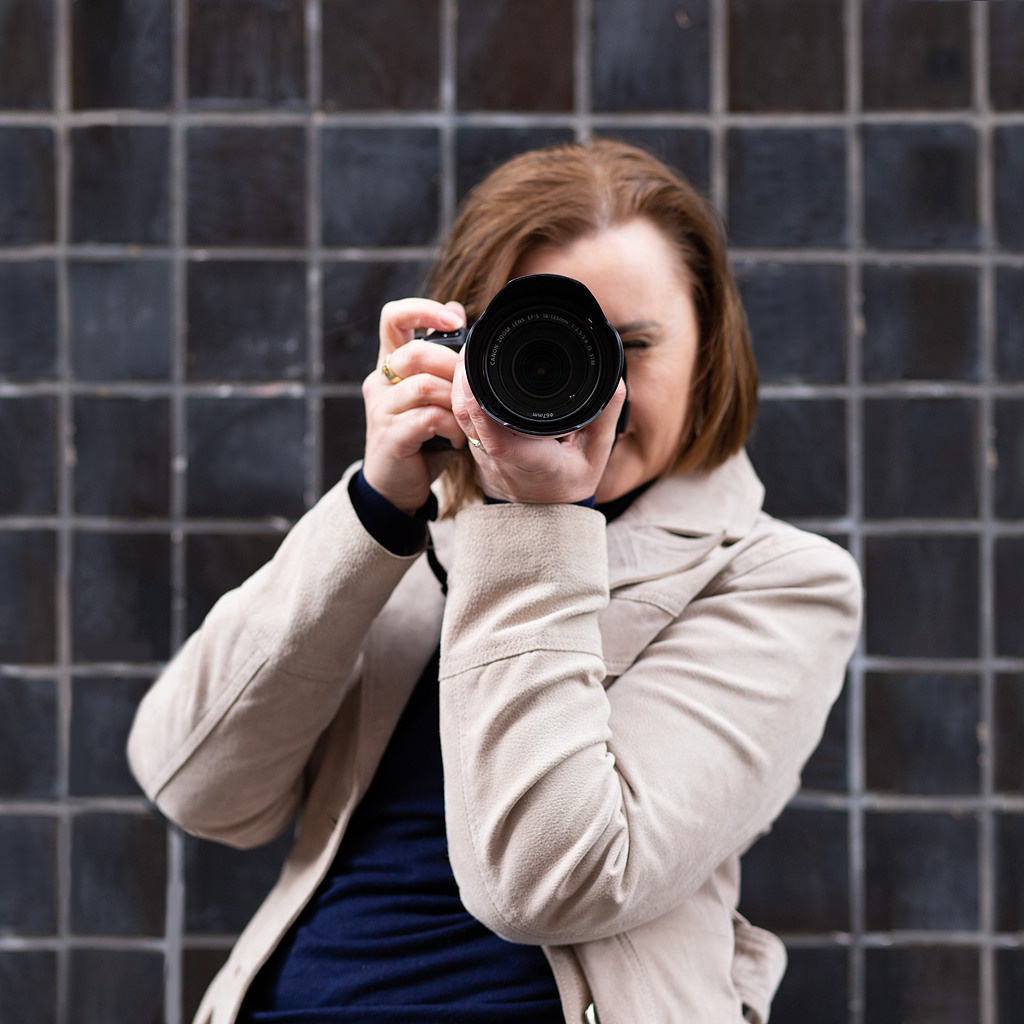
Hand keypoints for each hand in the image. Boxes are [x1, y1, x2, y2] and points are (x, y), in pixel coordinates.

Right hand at [361, 298, 466, 513]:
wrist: (396, 486)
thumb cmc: (421, 437)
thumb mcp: (434, 393)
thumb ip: (442, 357)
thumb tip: (455, 309)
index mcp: (390, 365)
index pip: (393, 317)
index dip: (423, 310)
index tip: (455, 321)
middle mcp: (380, 382)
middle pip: (415, 353)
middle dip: (452, 368)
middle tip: (468, 391)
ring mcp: (382, 409)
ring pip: (424, 386)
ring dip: (454, 402)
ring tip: (463, 420)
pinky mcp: (391, 436)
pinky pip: (428, 418)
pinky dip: (451, 426)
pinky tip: (456, 437)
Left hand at [451, 356, 626, 504]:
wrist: (545, 511)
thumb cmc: (570, 481)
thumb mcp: (596, 453)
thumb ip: (604, 416)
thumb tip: (615, 382)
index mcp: (527, 459)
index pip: (496, 437)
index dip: (480, 405)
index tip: (477, 373)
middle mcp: (498, 456)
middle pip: (467, 416)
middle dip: (464, 377)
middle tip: (476, 343)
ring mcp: (483, 452)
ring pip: (459, 414)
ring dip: (460, 381)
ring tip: (474, 349)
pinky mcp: (477, 445)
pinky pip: (462, 416)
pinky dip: (463, 391)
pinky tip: (473, 369)